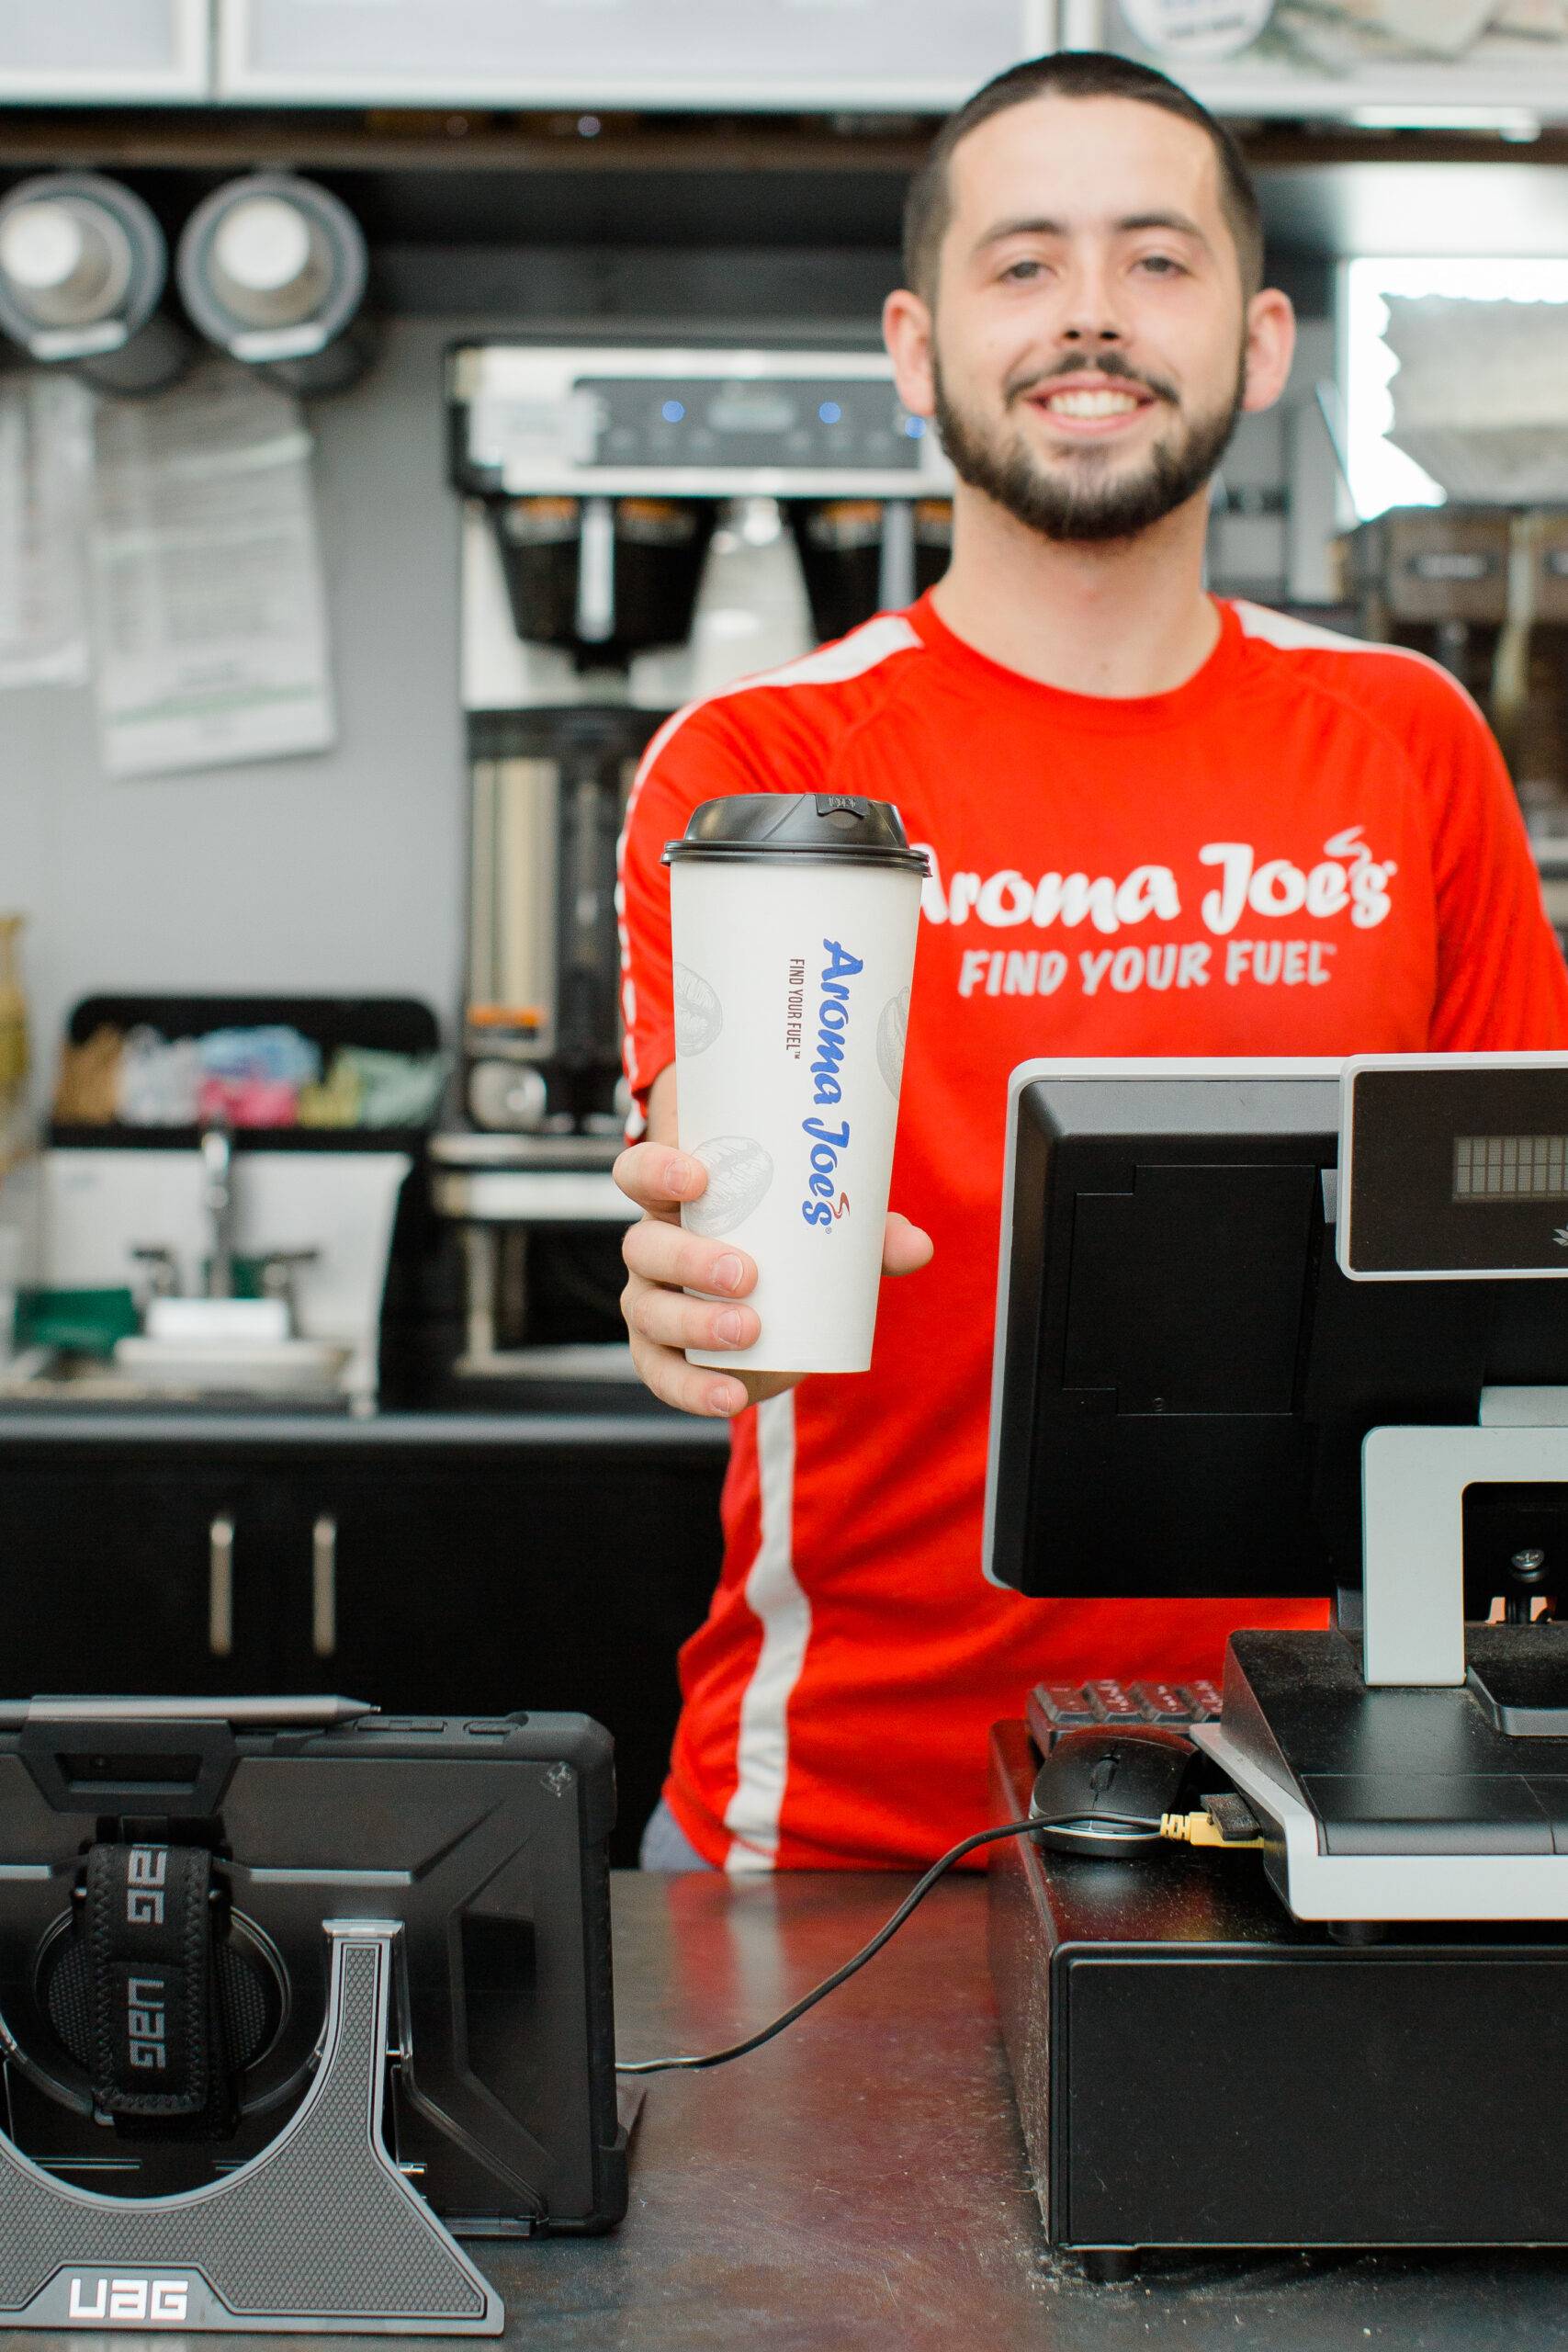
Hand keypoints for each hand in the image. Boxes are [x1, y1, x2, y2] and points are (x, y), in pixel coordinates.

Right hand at [614, 1139, 932, 1418]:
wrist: (781, 1318)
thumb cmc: (791, 1252)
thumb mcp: (828, 1236)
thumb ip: (871, 1237)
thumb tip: (918, 1245)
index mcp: (681, 1203)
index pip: (641, 1175)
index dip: (657, 1171)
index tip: (699, 1179)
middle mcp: (654, 1251)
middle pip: (646, 1247)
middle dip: (690, 1259)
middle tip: (746, 1274)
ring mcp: (651, 1306)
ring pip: (651, 1312)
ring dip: (696, 1323)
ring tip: (750, 1331)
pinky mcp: (663, 1359)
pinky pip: (664, 1375)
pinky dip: (694, 1389)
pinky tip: (731, 1395)